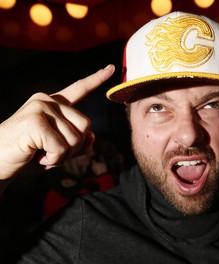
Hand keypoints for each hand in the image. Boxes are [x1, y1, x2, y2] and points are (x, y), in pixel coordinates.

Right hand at [0, 65, 114, 180]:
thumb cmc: (26, 156)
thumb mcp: (57, 150)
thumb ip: (76, 143)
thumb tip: (92, 135)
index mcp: (52, 104)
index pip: (79, 88)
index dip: (97, 79)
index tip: (112, 68)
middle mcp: (46, 100)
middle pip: (85, 124)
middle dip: (74, 147)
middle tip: (51, 153)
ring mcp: (40, 108)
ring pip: (76, 137)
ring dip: (62, 155)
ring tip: (42, 154)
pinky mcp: (35, 120)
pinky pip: (62, 147)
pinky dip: (53, 159)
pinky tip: (37, 156)